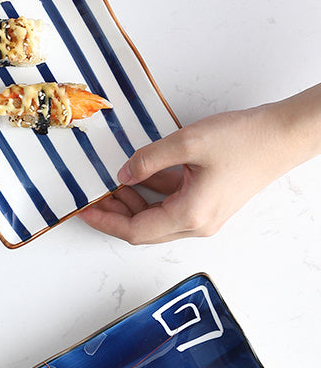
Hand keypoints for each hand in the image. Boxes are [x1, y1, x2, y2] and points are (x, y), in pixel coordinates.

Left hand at [79, 86, 320, 243]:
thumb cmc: (245, 140)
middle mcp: (198, 223)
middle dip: (115, 214)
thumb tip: (123, 175)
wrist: (283, 136)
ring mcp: (205, 216)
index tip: (85, 210)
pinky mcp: (210, 205)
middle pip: (144, 230)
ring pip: (157, 218)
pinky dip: (153, 194)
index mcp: (191, 215)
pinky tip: (141, 175)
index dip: (106, 221)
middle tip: (92, 197)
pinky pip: (173, 206)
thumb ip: (149, 160)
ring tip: (112, 183)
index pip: (135, 230)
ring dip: (133, 203)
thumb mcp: (188, 143)